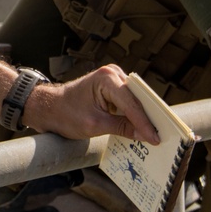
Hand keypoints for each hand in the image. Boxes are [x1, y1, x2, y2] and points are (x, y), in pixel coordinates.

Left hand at [25, 64, 159, 143]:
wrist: (48, 107)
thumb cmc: (64, 114)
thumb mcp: (94, 125)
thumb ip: (121, 128)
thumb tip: (144, 135)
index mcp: (106, 79)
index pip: (132, 103)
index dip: (145, 122)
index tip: (156, 138)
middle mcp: (112, 73)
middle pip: (137, 99)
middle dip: (148, 118)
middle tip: (162, 135)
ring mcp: (113, 78)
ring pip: (135, 100)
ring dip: (143, 116)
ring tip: (155, 133)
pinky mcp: (113, 86)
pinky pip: (129, 101)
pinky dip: (134, 114)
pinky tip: (141, 127)